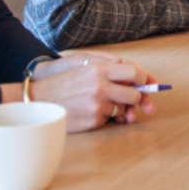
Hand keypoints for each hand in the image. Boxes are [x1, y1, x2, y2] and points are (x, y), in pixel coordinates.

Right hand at [27, 58, 160, 131]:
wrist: (39, 100)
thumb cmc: (63, 84)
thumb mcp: (84, 70)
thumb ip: (109, 72)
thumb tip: (136, 79)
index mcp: (99, 70)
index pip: (134, 72)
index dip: (145, 79)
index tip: (149, 84)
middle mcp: (100, 86)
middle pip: (134, 95)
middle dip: (135, 99)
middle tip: (131, 101)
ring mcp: (97, 105)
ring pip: (123, 110)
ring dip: (117, 109)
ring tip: (98, 104)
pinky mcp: (93, 120)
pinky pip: (109, 120)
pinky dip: (103, 118)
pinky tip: (88, 112)